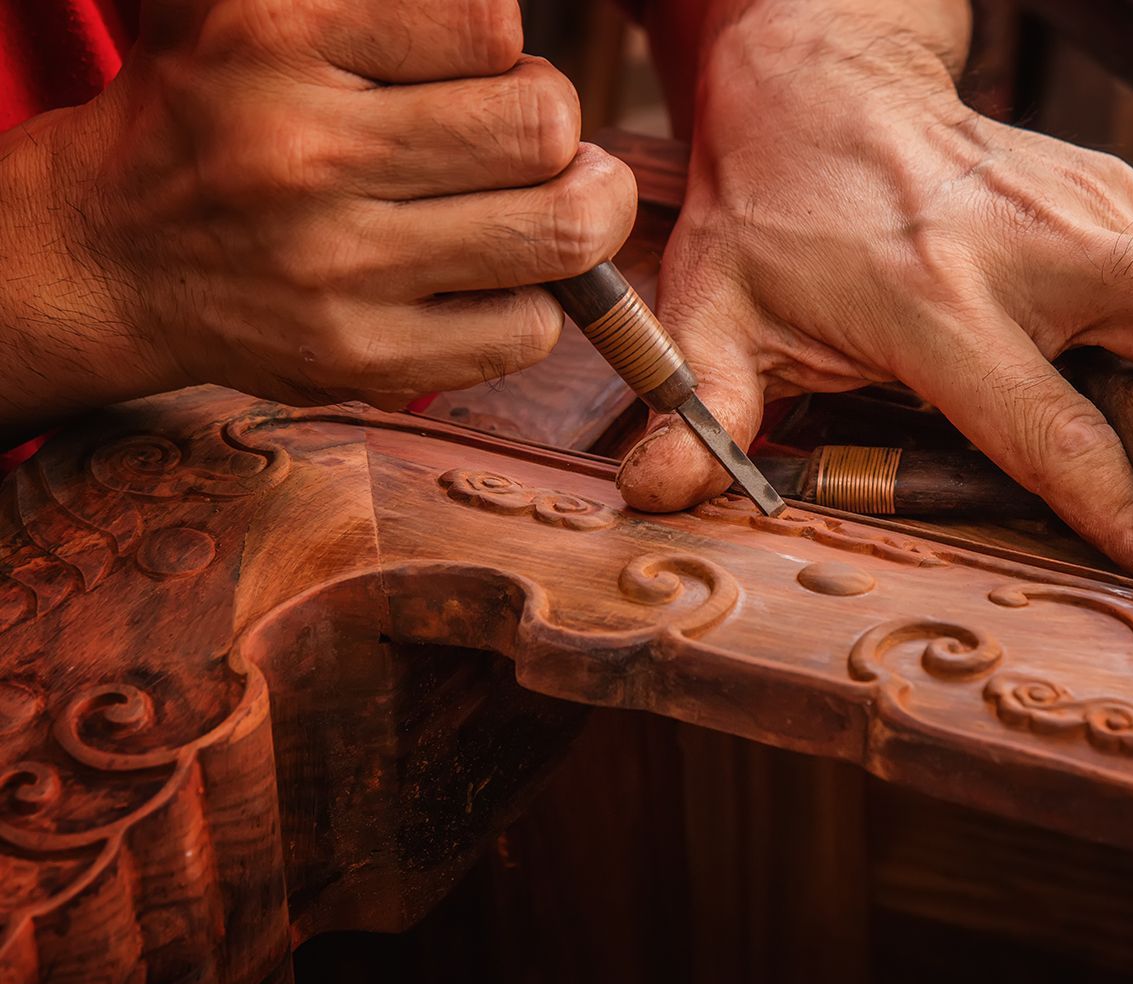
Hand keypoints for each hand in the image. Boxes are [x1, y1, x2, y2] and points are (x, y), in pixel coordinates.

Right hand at [0, 0, 634, 418]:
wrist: (113, 253)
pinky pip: (525, 332)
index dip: (510, 53)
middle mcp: (303, 154)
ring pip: (559, 235)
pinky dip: (533, 303)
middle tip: (530, 144)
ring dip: (579, 215)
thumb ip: (391, 4)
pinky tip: (492, 280)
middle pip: (543, 130)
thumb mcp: (274, 8)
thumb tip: (512, 35)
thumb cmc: (220, 114)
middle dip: (557, 131)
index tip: (484, 75)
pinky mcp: (357, 358)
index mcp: (279, 36)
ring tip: (549, 203)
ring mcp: (333, 269)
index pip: (491, 25)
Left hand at [616, 11, 1132, 585]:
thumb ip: (702, 409)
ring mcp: (1078, 205)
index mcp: (933, 303)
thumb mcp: (711, 311)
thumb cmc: (766, 207)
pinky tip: (1120, 370)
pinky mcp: (1102, 185)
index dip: (1126, 509)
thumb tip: (659, 492)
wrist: (815, 81)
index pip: (1058, 427)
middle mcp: (1027, 249)